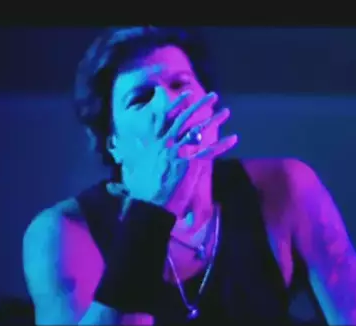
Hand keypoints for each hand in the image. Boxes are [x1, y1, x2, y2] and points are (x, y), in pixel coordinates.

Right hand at [121, 91, 237, 216]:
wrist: (149, 201)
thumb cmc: (140, 186)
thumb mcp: (134, 162)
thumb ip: (135, 151)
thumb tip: (122, 146)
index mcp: (155, 139)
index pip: (167, 115)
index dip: (179, 103)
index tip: (188, 93)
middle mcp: (168, 141)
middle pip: (187, 117)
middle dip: (201, 104)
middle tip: (213, 95)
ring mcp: (180, 151)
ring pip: (200, 130)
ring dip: (215, 120)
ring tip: (227, 111)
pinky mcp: (190, 164)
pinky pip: (209, 151)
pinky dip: (222, 145)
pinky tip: (233, 138)